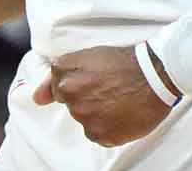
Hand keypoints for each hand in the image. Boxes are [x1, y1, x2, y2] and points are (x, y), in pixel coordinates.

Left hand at [32, 45, 171, 146]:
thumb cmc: (124, 61)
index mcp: (67, 82)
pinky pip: (100, 135)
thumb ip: (58, 74)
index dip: (78, 83)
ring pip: (87, 120)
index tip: (93, 82)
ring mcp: (90, 121)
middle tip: (110, 88)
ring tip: (119, 100)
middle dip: (88, 98)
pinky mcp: (105, 136)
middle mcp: (74, 103)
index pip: (59, 89)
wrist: (156, 74)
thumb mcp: (88, 55)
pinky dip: (110, 127)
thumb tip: (36, 98)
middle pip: (74, 106)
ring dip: (100, 113)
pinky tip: (123, 114)